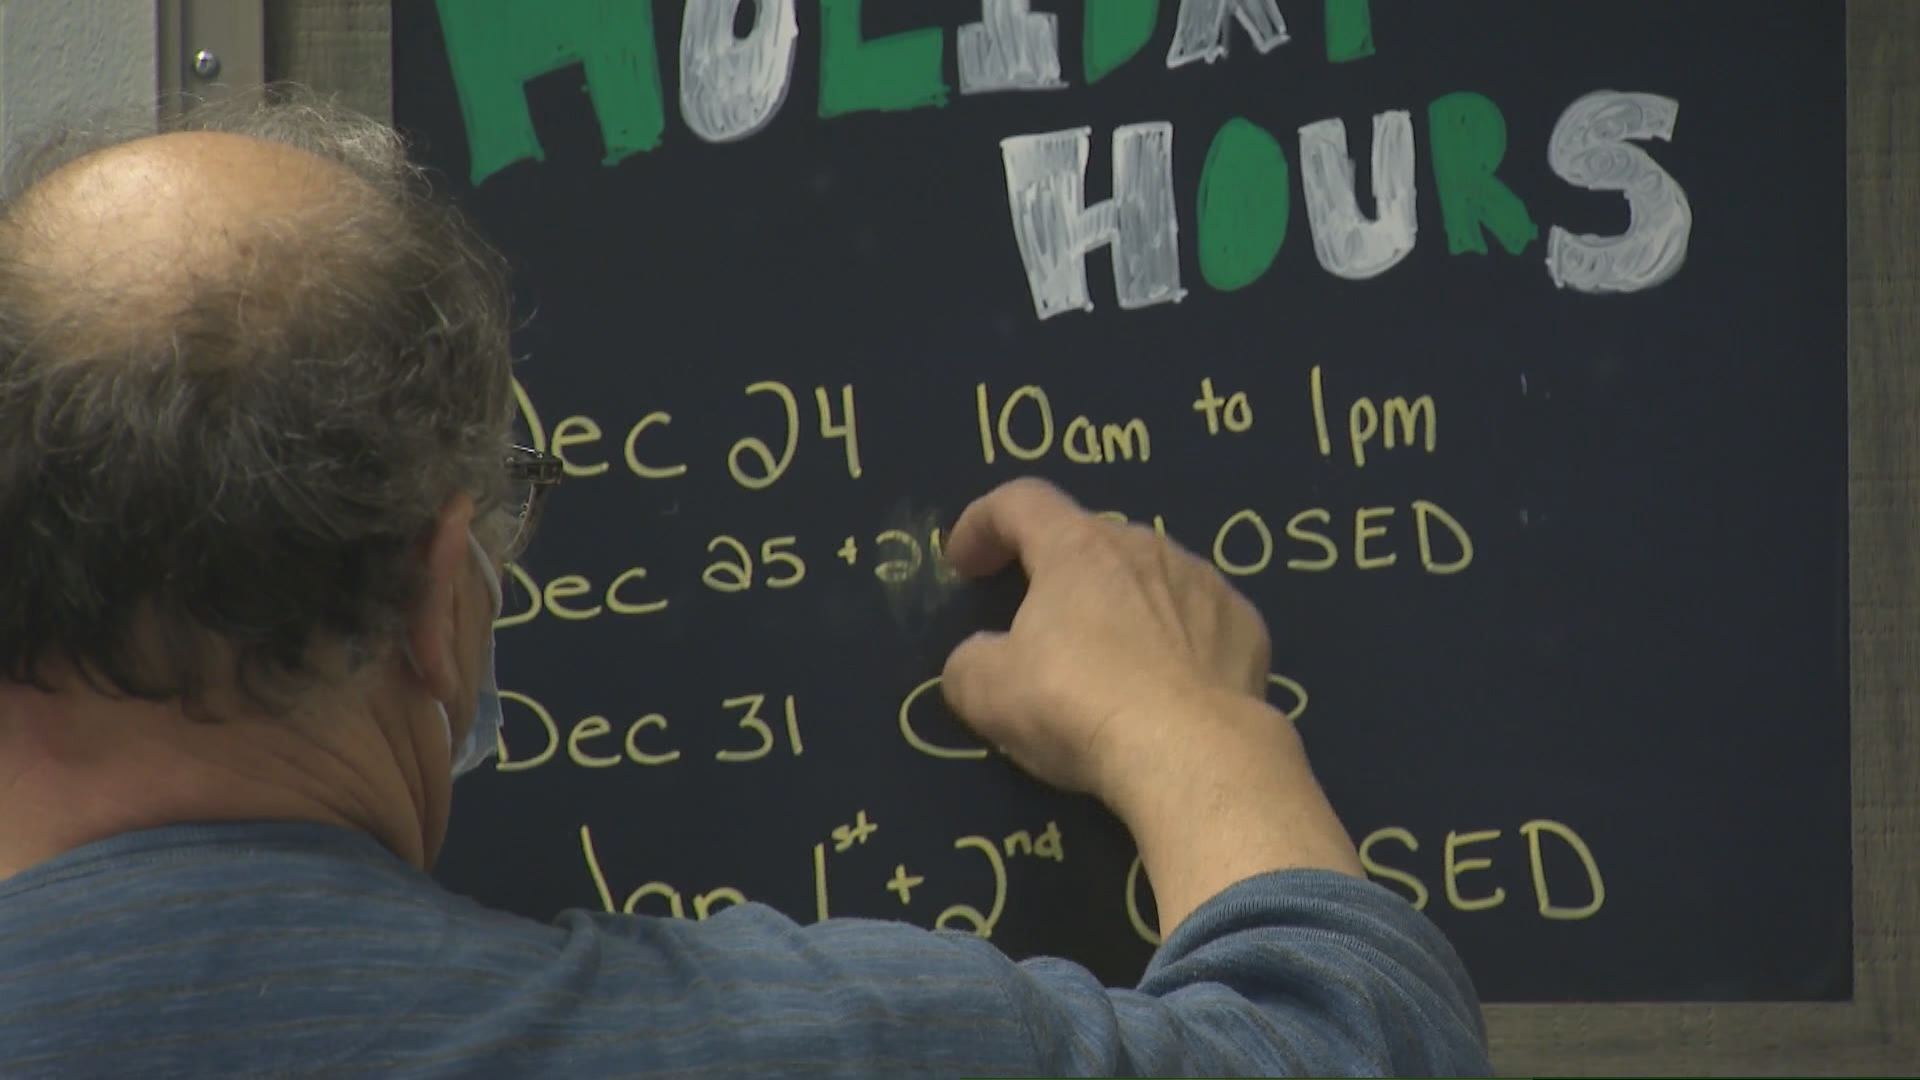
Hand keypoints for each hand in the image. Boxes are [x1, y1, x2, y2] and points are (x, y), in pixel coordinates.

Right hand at [939, 478, 1273, 809]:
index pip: (1020, 502)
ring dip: (1122, 604)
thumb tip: (982, 658)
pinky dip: (1177, 640)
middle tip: (1039, 623)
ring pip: (1150, 577)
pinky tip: (1172, 686)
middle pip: (1090, 539)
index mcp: (1077, 547)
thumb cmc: (1078, 705)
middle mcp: (1144, 547)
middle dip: (1058, 571)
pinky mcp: (1246, 625)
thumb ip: (971, 660)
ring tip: (1111, 660)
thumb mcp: (987, 691)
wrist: (1194, 753)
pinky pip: (1199, 619)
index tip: (964, 565)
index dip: (983, 523)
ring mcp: (1204, 582)